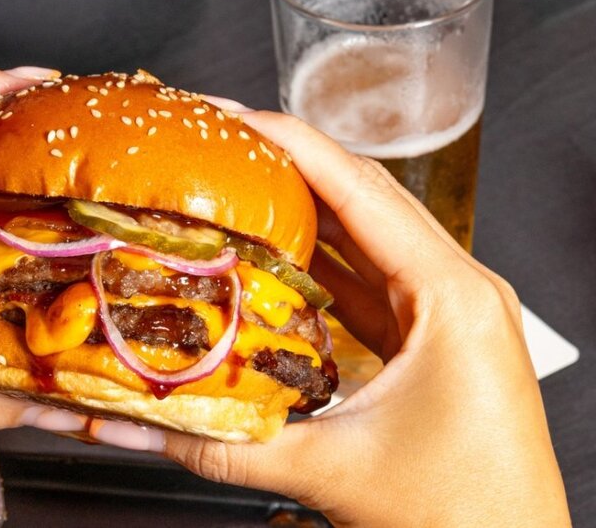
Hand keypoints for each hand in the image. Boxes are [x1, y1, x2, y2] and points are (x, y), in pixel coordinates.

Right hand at [89, 108, 570, 526]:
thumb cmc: (460, 517)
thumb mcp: (327, 470)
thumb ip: (222, 444)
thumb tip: (143, 426)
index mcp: (452, 298)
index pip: (361, 190)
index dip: (292, 144)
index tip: (236, 117)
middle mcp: (460, 290)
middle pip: (366, 196)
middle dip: (291, 164)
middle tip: (226, 143)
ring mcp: (451, 311)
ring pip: (369, 234)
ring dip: (307, 208)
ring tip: (242, 186)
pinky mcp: (436, 336)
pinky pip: (372, 278)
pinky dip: (323, 260)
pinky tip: (277, 254)